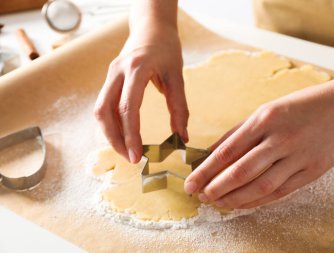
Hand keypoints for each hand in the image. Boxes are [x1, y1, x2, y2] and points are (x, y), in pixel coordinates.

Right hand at [94, 24, 187, 162]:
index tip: (137, 157)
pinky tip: (122, 134)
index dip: (131, 135)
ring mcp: (109, 75)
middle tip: (131, 159)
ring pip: (100, 110)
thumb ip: (179, 107)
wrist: (151, 27)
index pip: (128, 108)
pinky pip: (103, 105)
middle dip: (115, 139)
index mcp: (136, 69)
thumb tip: (182, 138)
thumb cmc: (167, 48)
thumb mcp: (177, 76)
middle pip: (104, 112)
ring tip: (126, 150)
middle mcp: (117, 72)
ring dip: (110, 134)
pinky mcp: (109, 79)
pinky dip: (110, 123)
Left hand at [184, 77, 333, 208]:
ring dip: (235, 199)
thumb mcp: (268, 109)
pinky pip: (281, 191)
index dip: (206, 170)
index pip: (228, 150)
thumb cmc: (303, 105)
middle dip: (216, 187)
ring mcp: (299, 157)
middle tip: (200, 197)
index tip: (191, 182)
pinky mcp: (313, 171)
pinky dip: (258, 201)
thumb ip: (240, 131)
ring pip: (261, 186)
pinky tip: (243, 204)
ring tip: (217, 203)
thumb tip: (214, 151)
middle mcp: (281, 139)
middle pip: (241, 171)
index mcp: (265, 119)